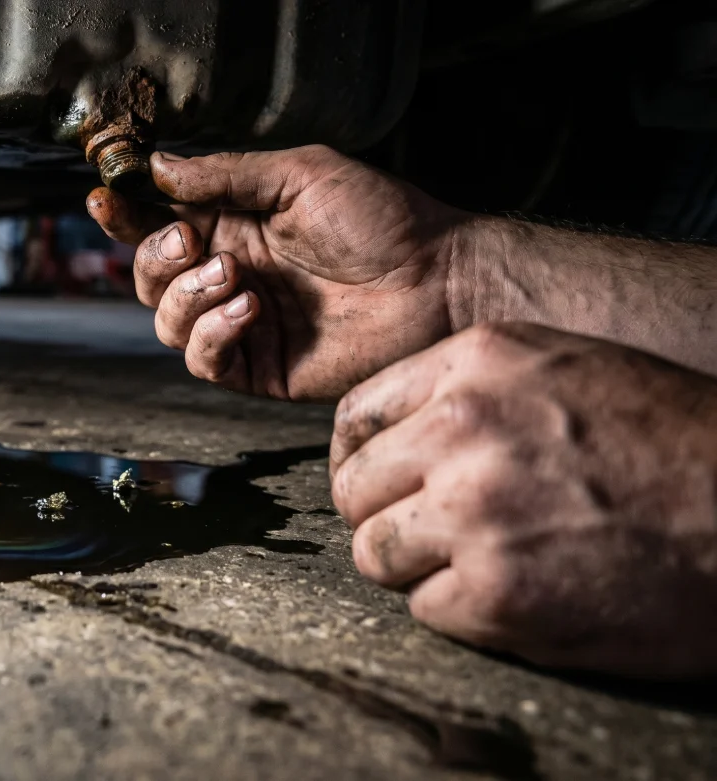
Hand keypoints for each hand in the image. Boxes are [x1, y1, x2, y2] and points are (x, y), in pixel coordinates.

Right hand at [87, 146, 464, 400]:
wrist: (437, 281)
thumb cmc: (382, 221)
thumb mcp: (299, 175)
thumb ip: (225, 176)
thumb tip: (158, 168)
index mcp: (234, 225)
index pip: (158, 223)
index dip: (124, 214)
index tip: (104, 199)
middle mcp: (230, 275)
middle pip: (148, 278)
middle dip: (155, 260)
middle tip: (189, 244)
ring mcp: (241, 324)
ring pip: (167, 322)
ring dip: (186, 298)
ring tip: (235, 278)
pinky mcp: (259, 367)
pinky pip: (204, 361)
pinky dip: (211, 336)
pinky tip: (246, 311)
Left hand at [331, 322, 716, 677]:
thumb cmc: (676, 443)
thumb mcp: (567, 370)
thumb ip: (472, 391)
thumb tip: (395, 437)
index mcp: (476, 364)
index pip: (355, 417)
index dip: (364, 460)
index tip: (384, 484)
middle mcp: (461, 429)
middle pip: (354, 490)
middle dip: (388, 516)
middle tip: (439, 533)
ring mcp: (474, 513)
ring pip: (376, 553)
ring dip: (420, 568)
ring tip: (488, 562)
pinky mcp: (496, 593)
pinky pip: (427, 609)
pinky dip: (467, 612)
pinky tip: (527, 593)